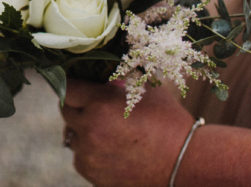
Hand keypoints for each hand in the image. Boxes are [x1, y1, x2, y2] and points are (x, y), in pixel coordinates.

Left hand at [61, 78, 193, 186]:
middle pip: (66, 111)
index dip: (72, 83)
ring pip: (73, 136)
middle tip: (95, 104)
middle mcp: (89, 130)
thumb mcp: (145, 90)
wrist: (184, 163)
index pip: (67, 88)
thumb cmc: (168, 122)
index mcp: (100, 105)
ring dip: (84, 130)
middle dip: (79, 105)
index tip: (79, 83)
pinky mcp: (93, 175)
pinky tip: (113, 148)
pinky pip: (82, 157)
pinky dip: (91, 151)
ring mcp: (89, 155)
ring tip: (109, 129)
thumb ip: (119, 81)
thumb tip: (102, 75)